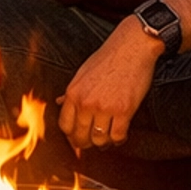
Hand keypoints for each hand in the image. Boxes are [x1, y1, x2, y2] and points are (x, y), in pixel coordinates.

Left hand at [57, 19, 163, 149]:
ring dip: (104, 142)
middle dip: (86, 143)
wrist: (132, 47)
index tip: (78, 136)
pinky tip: (120, 133)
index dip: (71, 135)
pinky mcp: (124, 110)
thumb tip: (58, 102)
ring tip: (108, 136)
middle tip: (93, 141)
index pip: (65, 126)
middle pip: (80, 137)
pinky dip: (119, 139)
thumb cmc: (108, 57)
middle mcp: (86, 102)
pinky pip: (118, 136)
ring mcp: (105, 107)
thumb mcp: (83, 72)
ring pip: (99, 140)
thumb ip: (72, 91)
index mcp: (73, 93)